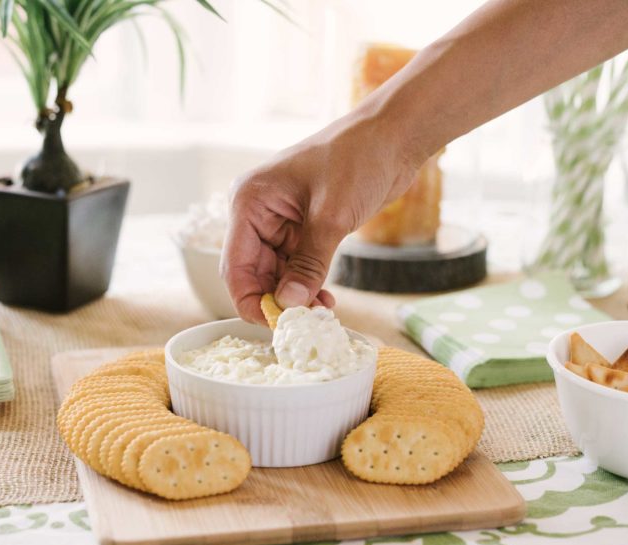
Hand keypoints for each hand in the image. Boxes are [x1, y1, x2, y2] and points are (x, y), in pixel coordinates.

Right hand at [221, 112, 422, 323]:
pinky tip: (325, 298)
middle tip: (305, 323)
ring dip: (295, 296)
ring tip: (322, 312)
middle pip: (253, 273)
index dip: (250, 299)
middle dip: (277, 300)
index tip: (275, 325)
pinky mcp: (302, 228)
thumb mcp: (331, 216)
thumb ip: (308, 264)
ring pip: (276, 274)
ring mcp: (280, 221)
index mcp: (249, 202)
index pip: (235, 265)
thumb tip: (289, 304)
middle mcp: (257, 213)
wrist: (393, 137)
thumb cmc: (358, 159)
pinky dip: (307, 284)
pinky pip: (295, 266)